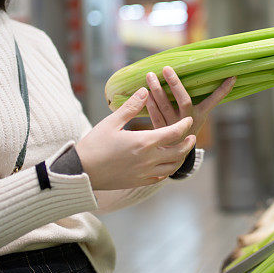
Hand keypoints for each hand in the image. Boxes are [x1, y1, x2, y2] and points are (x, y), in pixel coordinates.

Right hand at [75, 88, 195, 189]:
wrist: (82, 171)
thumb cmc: (94, 144)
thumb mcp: (111, 122)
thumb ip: (131, 107)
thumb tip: (144, 91)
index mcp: (144, 142)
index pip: (174, 132)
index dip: (184, 125)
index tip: (188, 120)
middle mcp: (149, 159)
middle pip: (178, 152)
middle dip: (188, 143)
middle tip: (191, 136)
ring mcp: (145, 173)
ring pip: (172, 168)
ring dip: (180, 158)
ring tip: (181, 150)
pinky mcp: (139, 181)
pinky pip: (160, 178)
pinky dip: (167, 170)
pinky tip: (164, 165)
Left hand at [145, 66, 235, 136]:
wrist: (175, 156)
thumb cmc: (187, 128)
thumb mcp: (196, 117)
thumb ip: (199, 102)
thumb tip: (209, 79)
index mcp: (199, 115)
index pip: (213, 100)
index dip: (222, 90)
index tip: (231, 77)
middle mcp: (188, 120)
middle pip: (184, 100)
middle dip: (175, 84)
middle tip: (167, 68)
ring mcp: (174, 126)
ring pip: (165, 106)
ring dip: (157, 90)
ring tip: (150, 75)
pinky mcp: (161, 131)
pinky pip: (154, 116)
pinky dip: (150, 104)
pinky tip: (144, 93)